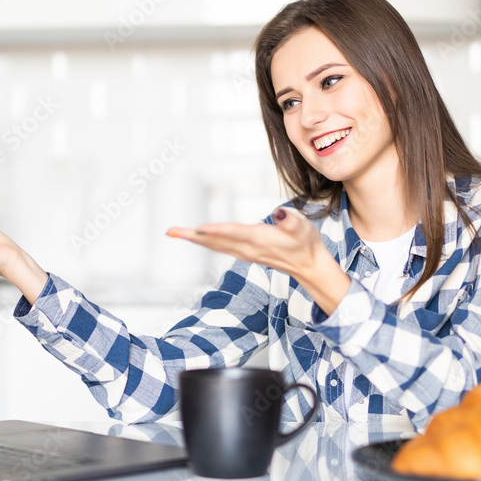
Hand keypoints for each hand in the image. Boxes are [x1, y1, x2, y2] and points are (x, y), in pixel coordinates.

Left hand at [166, 208, 350, 313]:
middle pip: (215, 241)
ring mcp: (245, 253)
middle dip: (192, 236)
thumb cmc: (306, 243)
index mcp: (259, 240)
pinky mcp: (245, 254)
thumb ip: (290, 221)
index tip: (197, 229)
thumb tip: (280, 214)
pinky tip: (199, 238)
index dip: (215, 230)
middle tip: (171, 231)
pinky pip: (220, 247)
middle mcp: (247, 248)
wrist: (309, 265)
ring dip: (195, 239)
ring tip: (176, 233)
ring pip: (214, 245)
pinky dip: (206, 242)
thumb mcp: (302, 228)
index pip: (232, 233)